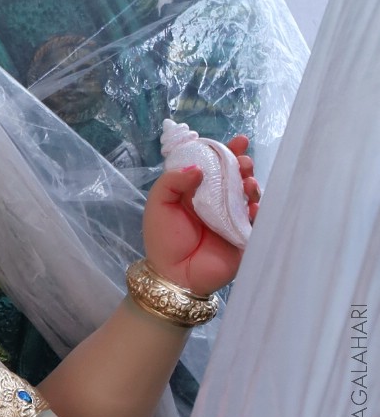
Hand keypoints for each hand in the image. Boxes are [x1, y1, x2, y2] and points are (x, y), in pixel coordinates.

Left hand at [143, 133, 259, 294]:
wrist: (173, 275)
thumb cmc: (163, 240)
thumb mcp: (158, 205)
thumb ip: (172, 182)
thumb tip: (197, 167)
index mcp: (197, 191)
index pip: (215, 165)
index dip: (227, 152)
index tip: (239, 141)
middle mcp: (217, 202)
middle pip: (236, 176)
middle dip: (244, 164)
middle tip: (243, 161)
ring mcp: (231, 218)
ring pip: (249, 194)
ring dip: (252, 184)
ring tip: (247, 181)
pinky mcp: (243, 236)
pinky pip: (257, 219)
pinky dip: (258, 209)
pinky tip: (253, 205)